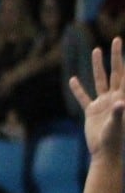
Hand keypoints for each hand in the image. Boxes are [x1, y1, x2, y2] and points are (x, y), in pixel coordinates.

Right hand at [70, 37, 124, 157]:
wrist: (105, 153)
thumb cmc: (114, 140)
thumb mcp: (117, 126)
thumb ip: (118, 113)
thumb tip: (119, 103)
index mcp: (122, 97)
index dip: (124, 61)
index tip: (124, 46)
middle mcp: (114, 96)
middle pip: (115, 72)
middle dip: (116, 56)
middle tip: (117, 40)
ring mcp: (102, 103)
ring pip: (100, 80)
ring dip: (98, 66)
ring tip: (96, 50)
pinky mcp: (92, 112)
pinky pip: (83, 98)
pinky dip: (78, 90)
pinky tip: (73, 80)